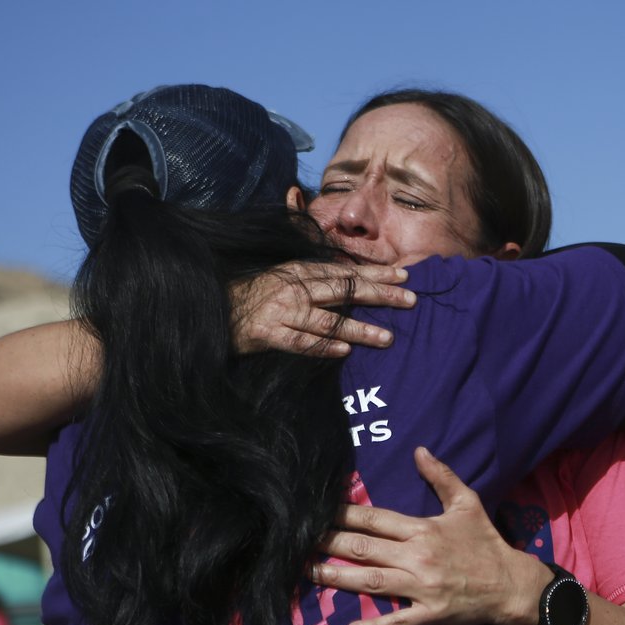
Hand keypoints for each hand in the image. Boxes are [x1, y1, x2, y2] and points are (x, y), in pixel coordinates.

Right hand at [230, 261, 414, 356]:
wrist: (213, 308)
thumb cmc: (255, 295)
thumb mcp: (285, 276)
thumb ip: (316, 275)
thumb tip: (350, 274)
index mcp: (300, 271)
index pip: (346, 272)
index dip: (376, 273)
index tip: (404, 275)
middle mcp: (295, 289)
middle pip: (344, 290)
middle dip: (380, 294)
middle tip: (410, 299)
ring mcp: (282, 311)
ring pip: (328, 320)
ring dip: (359, 329)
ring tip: (387, 337)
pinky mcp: (269, 334)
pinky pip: (300, 342)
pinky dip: (322, 347)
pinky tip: (344, 352)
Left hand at [311, 447, 548, 624]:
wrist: (510, 583)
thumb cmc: (486, 542)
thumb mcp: (467, 503)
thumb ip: (441, 477)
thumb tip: (419, 450)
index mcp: (423, 529)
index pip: (374, 519)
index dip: (344, 514)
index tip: (318, 511)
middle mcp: (417, 557)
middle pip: (364, 549)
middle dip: (329, 544)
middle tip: (298, 541)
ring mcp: (422, 587)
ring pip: (372, 582)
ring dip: (337, 578)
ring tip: (309, 573)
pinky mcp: (430, 614)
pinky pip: (398, 620)